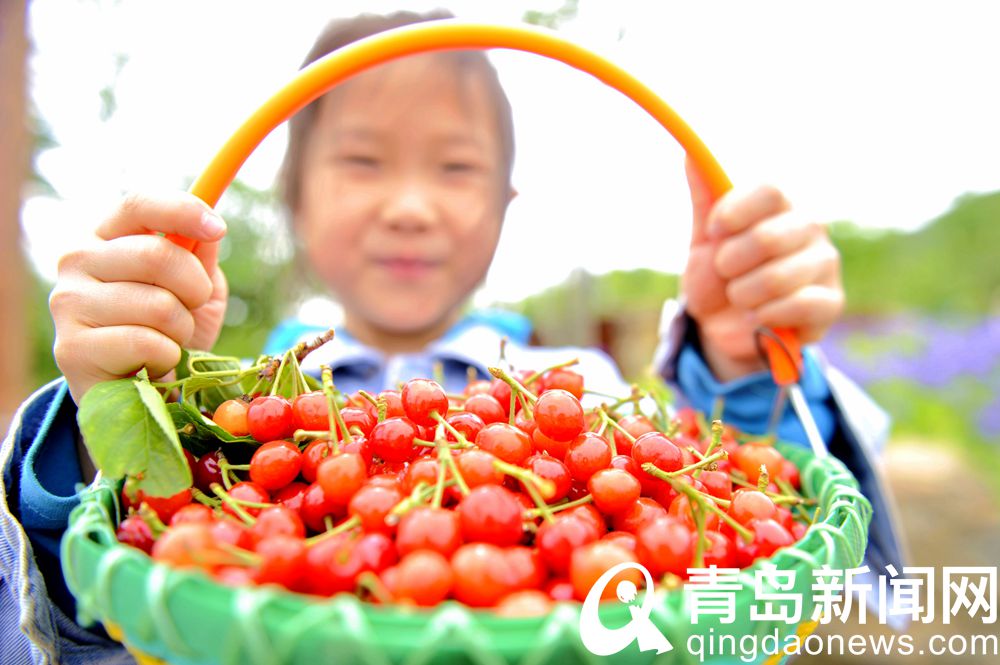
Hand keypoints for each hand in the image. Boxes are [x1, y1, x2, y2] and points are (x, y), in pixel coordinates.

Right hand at [50, 193, 228, 404]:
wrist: (141, 390)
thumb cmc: (167, 330)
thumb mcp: (194, 287)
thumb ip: (199, 254)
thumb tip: (210, 224)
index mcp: (106, 235)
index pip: (138, 205)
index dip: (182, 211)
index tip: (218, 229)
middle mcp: (77, 260)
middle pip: (157, 255)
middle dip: (195, 288)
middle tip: (190, 308)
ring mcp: (68, 303)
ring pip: (158, 305)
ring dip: (181, 329)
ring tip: (166, 340)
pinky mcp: (71, 348)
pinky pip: (146, 343)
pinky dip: (166, 356)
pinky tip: (149, 364)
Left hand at [681, 159, 843, 381]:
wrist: (724, 328)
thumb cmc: (718, 276)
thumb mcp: (705, 238)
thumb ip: (704, 197)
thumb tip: (691, 155)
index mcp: (780, 205)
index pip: (770, 190)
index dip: (735, 212)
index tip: (714, 231)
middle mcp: (810, 227)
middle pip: (768, 236)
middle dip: (729, 263)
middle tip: (725, 272)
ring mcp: (824, 264)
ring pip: (776, 277)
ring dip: (742, 294)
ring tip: (740, 297)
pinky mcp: (831, 302)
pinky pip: (797, 306)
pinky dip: (764, 316)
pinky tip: (759, 316)